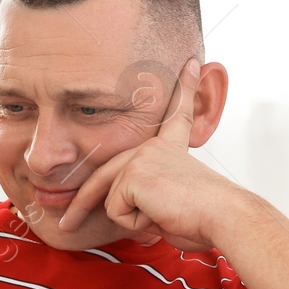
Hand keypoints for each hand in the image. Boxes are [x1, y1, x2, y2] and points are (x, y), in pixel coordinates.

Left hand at [56, 57, 225, 252]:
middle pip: (105, 174)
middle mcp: (154, 145)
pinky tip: (161, 214)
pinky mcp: (134, 172)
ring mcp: (141, 155)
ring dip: (133, 220)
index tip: (190, 63)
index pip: (176, 114)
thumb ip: (150, 202)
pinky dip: (135, 223)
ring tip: (164, 215)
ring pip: (110, 199)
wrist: (224, 218)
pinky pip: (115, 210)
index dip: (184, 88)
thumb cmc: (206, 219)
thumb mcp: (172, 206)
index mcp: (172, 147)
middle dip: (80, 204)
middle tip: (65, 224)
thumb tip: (139, 221)